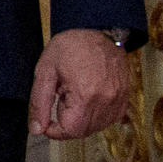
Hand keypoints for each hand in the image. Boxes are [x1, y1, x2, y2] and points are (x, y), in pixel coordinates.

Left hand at [33, 26, 133, 140]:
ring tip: (74, 98)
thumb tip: (36, 129)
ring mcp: (119, 98)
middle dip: (67, 124)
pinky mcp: (126, 95)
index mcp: (86, 95)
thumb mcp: (44, 72)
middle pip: (84, 131)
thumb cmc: (70, 47)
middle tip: (60, 101)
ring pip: (99, 127)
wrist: (97, 30)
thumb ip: (39, 104)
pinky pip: (112, 118)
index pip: (71, 131)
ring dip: (82, 121)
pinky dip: (98, 117)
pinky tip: (88, 102)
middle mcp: (107, 100)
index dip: (54, 131)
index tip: (46, 122)